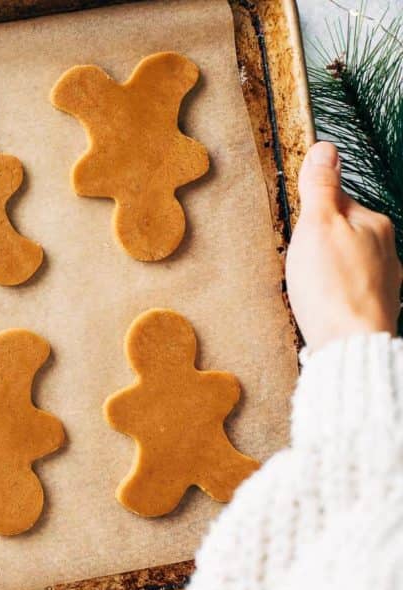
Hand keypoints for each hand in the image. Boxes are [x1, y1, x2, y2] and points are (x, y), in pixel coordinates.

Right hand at [286, 141, 401, 350]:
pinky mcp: (375, 306)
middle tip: (299, 259)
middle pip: (343, 231)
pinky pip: (349, 288)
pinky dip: (334, 291)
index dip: (310, 213)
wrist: (350, 344)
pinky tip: (322, 302)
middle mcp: (387, 247)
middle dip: (318, 241)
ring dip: (327, 268)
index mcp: (374, 222)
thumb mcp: (316, 226)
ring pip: (347, 261)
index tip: (298, 228)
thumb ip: (320, 188)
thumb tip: (325, 150)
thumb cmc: (331, 287)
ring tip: (309, 284)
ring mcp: (384, 279)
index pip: (337, 200)